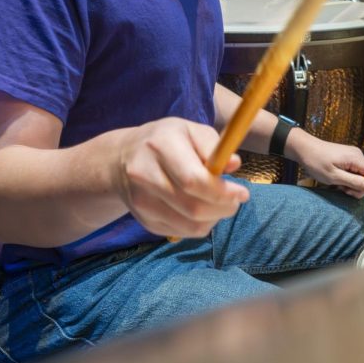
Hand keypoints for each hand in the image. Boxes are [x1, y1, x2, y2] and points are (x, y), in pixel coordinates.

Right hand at [117, 118, 248, 237]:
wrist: (121, 158)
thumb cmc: (166, 140)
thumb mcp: (190, 130)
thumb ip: (213, 145)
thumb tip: (234, 164)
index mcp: (161, 146)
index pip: (193, 180)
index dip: (222, 192)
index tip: (242, 193)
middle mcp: (145, 174)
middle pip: (192, 207)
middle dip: (222, 208)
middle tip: (235, 202)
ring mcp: (141, 201)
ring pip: (188, 225)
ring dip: (214, 219)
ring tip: (220, 205)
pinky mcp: (143, 220)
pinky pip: (180, 232)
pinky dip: (199, 226)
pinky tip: (203, 210)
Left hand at [289, 132, 363, 198]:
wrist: (304, 148)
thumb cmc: (316, 162)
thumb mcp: (334, 176)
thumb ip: (354, 182)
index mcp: (356, 158)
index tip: (353, 190)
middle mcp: (358, 155)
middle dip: (357, 186)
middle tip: (342, 189)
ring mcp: (352, 155)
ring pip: (360, 174)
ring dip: (350, 183)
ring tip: (336, 183)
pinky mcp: (347, 157)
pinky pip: (354, 171)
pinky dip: (347, 177)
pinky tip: (336, 178)